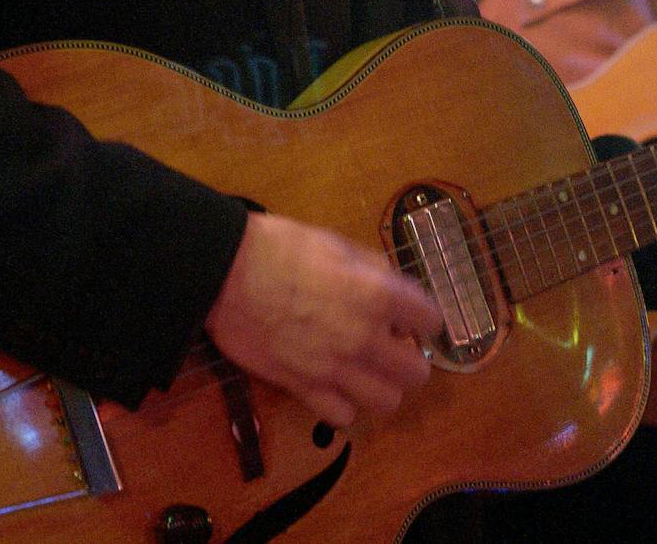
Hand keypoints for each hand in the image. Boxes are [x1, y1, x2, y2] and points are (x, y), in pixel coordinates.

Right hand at [204, 212, 441, 428]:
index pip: (431, 319)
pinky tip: (337, 382)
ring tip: (369, 369)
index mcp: (377, 294)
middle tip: (394, 346)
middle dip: (411, 358)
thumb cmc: (281, 247)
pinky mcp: (303, 388)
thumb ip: (373, 269)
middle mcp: (364, 337)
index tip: (416, 316)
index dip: (425, 317)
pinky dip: (345, 402)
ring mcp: (334, 369)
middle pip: (417, 373)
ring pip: (387, 401)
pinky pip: (343, 414)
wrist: (225, 272)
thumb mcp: (336, 243)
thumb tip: (393, 289)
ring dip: (384, 385)